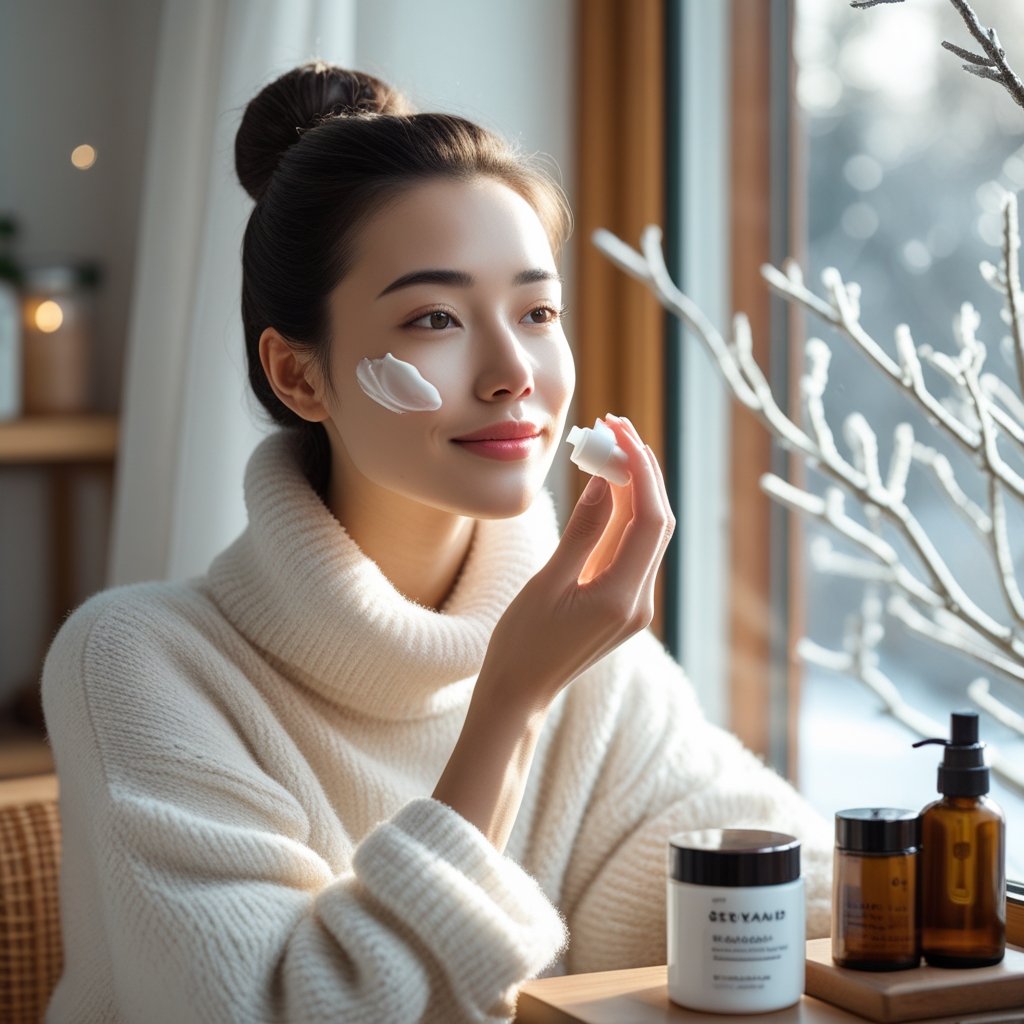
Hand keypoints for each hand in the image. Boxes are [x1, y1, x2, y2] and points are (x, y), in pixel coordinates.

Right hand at [478, 414, 674, 712]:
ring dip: (633, 489)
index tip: (619, 432)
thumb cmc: (521, 644)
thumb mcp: (547, 582)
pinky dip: (623, 515)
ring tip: (607, 448)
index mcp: (621, 597)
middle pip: (657, 522)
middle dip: (641, 471)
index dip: (640, 470)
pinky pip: (632, 550)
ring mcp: (635, 606)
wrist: (519, 694)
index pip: (649, 519)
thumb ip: (583, 531)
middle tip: (614, 429)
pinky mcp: (624, 606)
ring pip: (647, 534)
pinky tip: (605, 489)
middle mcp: (639, 602)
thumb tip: (607, 481)